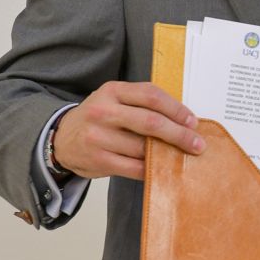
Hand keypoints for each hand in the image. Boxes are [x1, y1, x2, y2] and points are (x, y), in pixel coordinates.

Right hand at [52, 81, 205, 180]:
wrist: (62, 138)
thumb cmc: (99, 117)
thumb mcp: (115, 99)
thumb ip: (142, 103)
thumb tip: (183, 119)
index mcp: (112, 91)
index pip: (152, 96)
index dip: (177, 109)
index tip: (193, 121)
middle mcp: (103, 112)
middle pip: (151, 122)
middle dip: (180, 134)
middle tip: (197, 144)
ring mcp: (98, 137)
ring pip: (143, 147)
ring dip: (167, 153)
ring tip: (181, 155)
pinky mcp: (98, 159)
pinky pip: (133, 168)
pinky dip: (152, 168)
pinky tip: (162, 167)